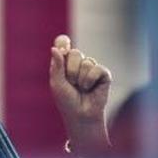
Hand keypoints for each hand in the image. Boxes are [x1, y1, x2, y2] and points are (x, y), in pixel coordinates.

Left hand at [48, 34, 112, 152]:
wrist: (81, 115)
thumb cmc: (66, 100)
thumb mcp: (57, 83)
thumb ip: (57, 66)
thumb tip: (54, 48)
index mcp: (64, 63)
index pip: (63, 46)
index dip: (63, 42)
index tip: (64, 43)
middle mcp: (78, 63)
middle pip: (75, 53)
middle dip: (71, 69)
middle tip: (71, 83)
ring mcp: (91, 68)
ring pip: (86, 61)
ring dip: (80, 78)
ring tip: (81, 88)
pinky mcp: (103, 75)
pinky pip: (97, 68)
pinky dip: (91, 79)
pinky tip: (90, 88)